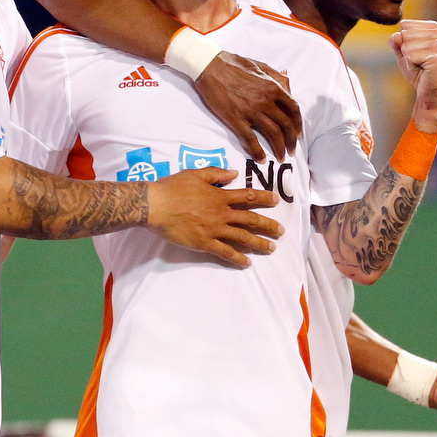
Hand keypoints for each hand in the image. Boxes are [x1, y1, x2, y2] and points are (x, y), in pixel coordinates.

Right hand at [147, 166, 282, 267]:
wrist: (155, 205)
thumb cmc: (173, 187)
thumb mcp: (195, 174)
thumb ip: (216, 174)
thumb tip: (234, 174)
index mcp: (220, 196)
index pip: (247, 197)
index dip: (263, 199)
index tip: (276, 202)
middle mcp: (221, 213)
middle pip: (251, 220)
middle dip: (268, 225)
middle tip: (281, 231)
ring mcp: (214, 229)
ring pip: (242, 237)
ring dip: (259, 243)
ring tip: (271, 248)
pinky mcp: (204, 243)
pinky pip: (225, 252)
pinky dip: (237, 258)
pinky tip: (246, 263)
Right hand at [194, 52, 302, 160]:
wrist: (209, 66)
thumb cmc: (234, 64)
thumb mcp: (261, 66)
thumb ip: (277, 78)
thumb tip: (289, 91)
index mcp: (273, 87)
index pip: (293, 109)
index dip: (298, 124)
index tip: (297, 133)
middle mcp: (265, 100)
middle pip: (286, 125)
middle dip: (291, 141)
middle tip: (292, 150)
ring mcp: (251, 110)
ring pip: (272, 134)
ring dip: (279, 148)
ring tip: (281, 157)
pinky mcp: (235, 119)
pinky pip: (250, 139)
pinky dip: (257, 152)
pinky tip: (261, 159)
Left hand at [389, 20, 436, 132]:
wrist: (430, 92)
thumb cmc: (418, 70)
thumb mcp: (403, 52)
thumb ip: (396, 41)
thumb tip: (396, 36)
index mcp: (434, 27)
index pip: (405, 25)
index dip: (404, 43)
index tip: (417, 53)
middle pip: (404, 34)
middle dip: (406, 51)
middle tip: (419, 62)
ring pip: (406, 46)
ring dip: (409, 60)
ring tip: (421, 66)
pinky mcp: (436, 57)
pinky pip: (409, 57)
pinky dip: (411, 67)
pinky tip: (422, 70)